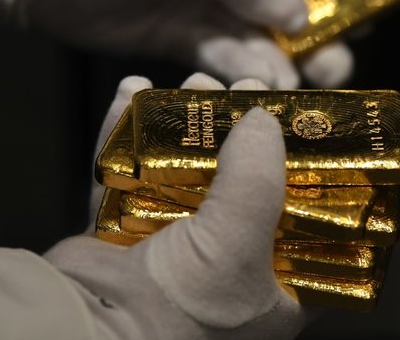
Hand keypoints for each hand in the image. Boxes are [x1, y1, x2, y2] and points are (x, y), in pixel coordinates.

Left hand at [16, 0, 351, 87]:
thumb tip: (301, 16)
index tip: (365, 7)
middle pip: (295, 2)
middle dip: (320, 35)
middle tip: (335, 67)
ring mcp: (214, 4)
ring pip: (263, 38)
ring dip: (282, 64)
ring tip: (296, 91)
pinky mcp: (189, 38)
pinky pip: (227, 60)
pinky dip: (244, 75)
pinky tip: (260, 90)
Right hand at [44, 74, 308, 338]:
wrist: (83, 335)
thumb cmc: (177, 318)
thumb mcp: (236, 252)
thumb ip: (257, 183)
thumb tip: (261, 118)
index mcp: (278, 284)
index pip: (316, 220)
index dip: (316, 169)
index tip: (307, 122)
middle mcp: (234, 265)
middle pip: (249, 182)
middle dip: (243, 131)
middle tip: (240, 91)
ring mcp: (178, 246)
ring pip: (191, 169)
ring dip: (189, 122)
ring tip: (194, 86)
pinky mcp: (127, 230)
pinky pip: (134, 171)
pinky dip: (131, 131)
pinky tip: (134, 91)